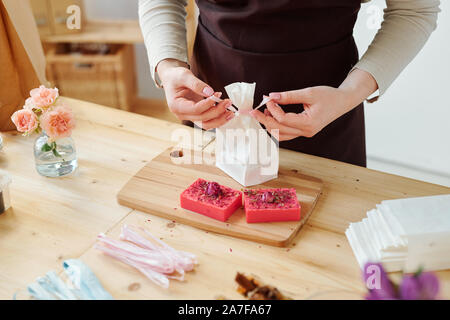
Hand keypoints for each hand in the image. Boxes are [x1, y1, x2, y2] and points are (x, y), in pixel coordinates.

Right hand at [157, 59, 233, 129]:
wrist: (172, 79)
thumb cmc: (176, 77)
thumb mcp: (184, 75)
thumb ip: (196, 84)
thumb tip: (210, 92)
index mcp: (176, 106)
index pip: (195, 109)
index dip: (208, 104)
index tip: (218, 94)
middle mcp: (182, 114)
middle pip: (202, 118)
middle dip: (217, 111)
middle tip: (228, 102)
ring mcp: (189, 116)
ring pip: (206, 124)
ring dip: (219, 120)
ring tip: (231, 113)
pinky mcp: (196, 115)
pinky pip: (208, 121)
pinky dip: (218, 119)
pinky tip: (227, 113)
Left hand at [250, 69, 377, 140]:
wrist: (343, 102)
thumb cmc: (328, 96)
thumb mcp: (309, 93)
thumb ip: (289, 96)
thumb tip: (271, 96)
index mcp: (309, 123)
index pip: (284, 120)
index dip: (272, 110)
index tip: (267, 99)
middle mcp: (306, 132)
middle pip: (279, 129)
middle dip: (264, 119)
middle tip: (253, 110)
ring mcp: (305, 133)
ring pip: (281, 134)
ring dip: (269, 124)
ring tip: (262, 111)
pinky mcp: (303, 131)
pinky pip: (286, 133)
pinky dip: (276, 126)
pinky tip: (271, 116)